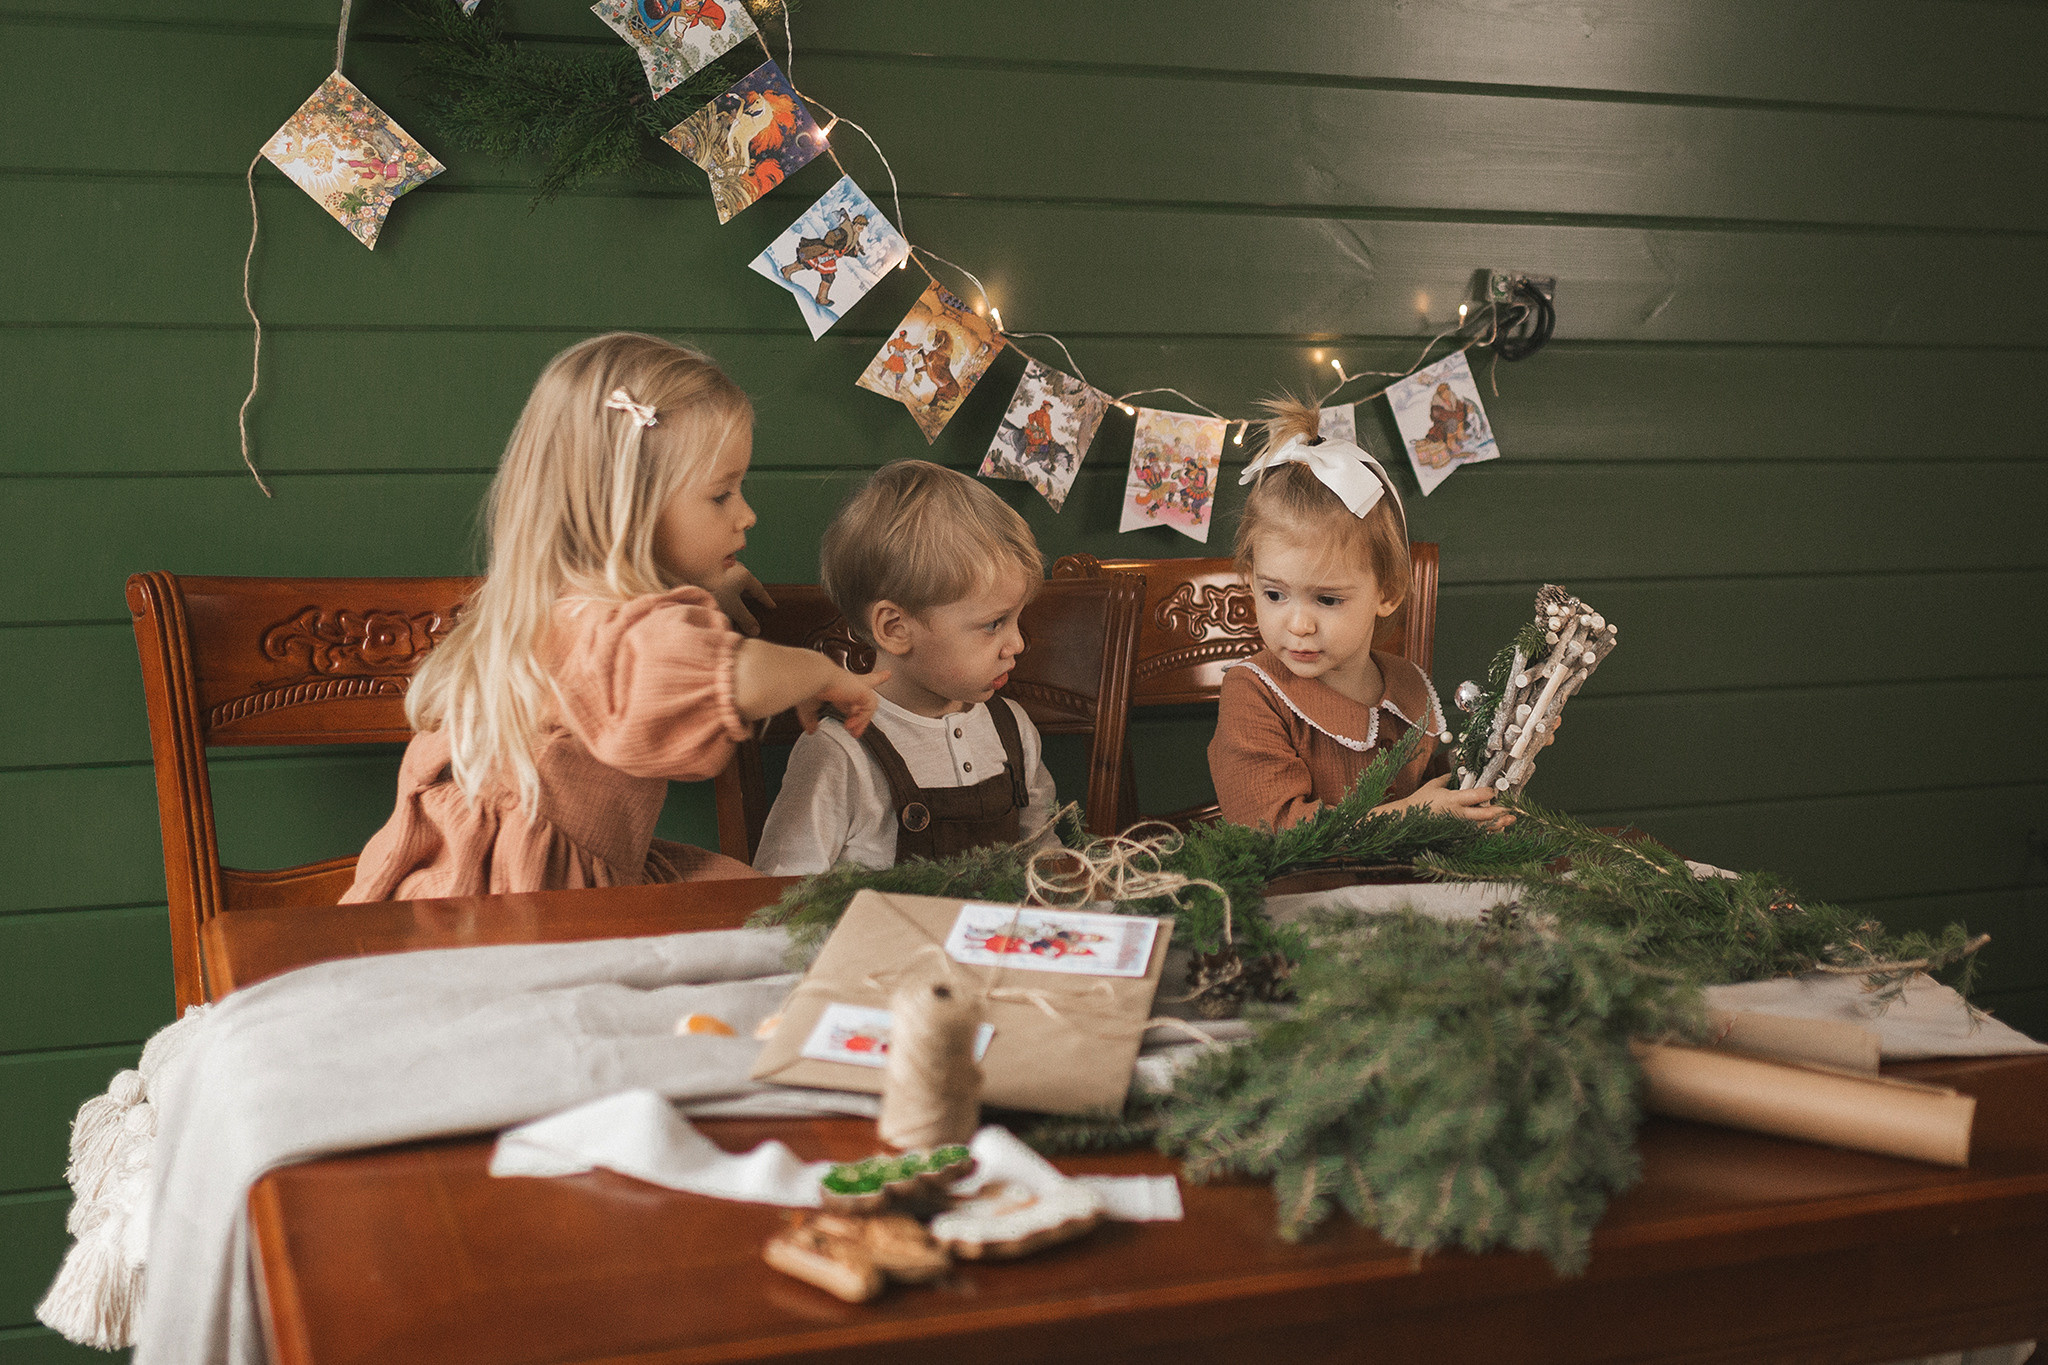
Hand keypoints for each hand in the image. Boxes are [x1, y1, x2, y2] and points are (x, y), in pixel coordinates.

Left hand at [711, 563, 773, 635]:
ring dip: (736, 591)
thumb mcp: (732, 608)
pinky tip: (720, 596)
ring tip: (737, 601)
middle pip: (746, 583)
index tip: (771, 606)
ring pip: (734, 581)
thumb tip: (756, 631)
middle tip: (756, 604)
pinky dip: (725, 589)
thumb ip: (745, 619)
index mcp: (744, 575)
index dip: (765, 600)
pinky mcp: (709, 569)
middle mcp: (735, 567)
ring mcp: (722, 566)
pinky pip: (723, 580)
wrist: (688, 575)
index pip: (759, 589)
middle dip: (750, 594)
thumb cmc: (713, 590)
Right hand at [794, 664, 889, 737]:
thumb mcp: (810, 707)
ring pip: (868, 702)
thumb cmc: (808, 687)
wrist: (811, 676)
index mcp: (836, 684)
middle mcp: (848, 682)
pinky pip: (867, 709)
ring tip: (854, 733)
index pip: (849, 682)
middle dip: (877, 677)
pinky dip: (860, 719)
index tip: (877, 670)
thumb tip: (812, 730)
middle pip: (867, 681)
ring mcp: (856, 686)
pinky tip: (850, 726)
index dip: (860, 678)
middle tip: (886, 674)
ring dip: (862, 719)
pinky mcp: (862, 691)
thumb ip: (812, 718)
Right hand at [1377, 774, 1514, 829]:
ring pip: (1484, 829)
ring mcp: (1458, 828)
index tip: (1494, 790)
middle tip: (1510, 809)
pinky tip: (1495, 831)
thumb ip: (1450, 776)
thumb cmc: (1420, 801)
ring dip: (1498, 825)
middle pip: (1485, 815)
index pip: (1477, 796)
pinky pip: (1477, 838)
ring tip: (1508, 821)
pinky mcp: (1457, 837)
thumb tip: (1461, 765)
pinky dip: (1488, 834)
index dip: (1489, 792)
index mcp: (1453, 799)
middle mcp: (1458, 815)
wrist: (1407, 821)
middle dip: (1500, 812)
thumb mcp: (1434, 785)